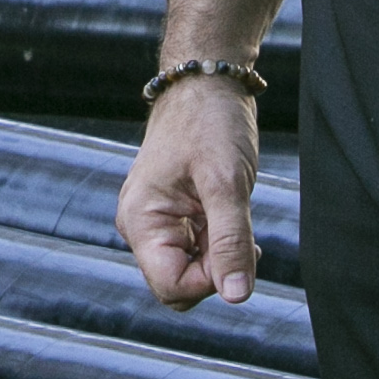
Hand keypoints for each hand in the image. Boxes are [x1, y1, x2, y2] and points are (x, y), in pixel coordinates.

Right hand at [116, 76, 260, 308]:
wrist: (206, 82)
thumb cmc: (210, 122)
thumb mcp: (227, 183)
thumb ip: (230, 241)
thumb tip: (237, 296)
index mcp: (140, 220)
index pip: (171, 287)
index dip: (210, 281)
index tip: (240, 249)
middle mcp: (138, 225)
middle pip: (177, 284)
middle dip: (214, 270)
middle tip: (238, 230)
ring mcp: (153, 221)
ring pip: (188, 270)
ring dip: (217, 254)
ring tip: (231, 213)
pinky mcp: (170, 215)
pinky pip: (192, 251)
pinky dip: (216, 243)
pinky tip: (228, 215)